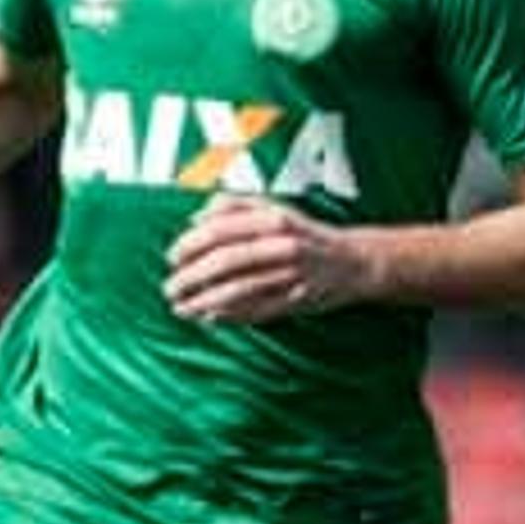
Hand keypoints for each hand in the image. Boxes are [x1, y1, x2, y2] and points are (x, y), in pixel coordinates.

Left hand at [164, 198, 375, 323]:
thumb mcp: (273, 208)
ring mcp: (290, 275)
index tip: (171, 257)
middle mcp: (282, 245)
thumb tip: (195, 217)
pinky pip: (255, 311)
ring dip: (204, 301)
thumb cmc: (306, 233)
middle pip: (225, 262)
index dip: (190, 244)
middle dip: (191, 277)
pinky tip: (208, 318)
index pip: (220, 230)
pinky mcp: (295, 300)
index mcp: (272, 219)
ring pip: (238, 290)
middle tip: (170, 287)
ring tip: (181, 308)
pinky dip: (229, 316)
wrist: (354, 261)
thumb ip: (233, 205)